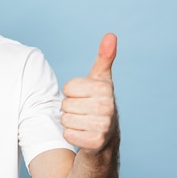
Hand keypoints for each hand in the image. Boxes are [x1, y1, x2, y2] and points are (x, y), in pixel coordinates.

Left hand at [61, 34, 117, 152]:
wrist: (106, 138)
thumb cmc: (98, 104)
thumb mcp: (100, 80)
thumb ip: (104, 58)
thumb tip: (111, 35)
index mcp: (105, 89)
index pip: (68, 87)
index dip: (71, 93)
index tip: (84, 97)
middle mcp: (107, 107)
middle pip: (65, 104)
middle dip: (70, 109)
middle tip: (84, 113)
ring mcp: (103, 126)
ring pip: (65, 119)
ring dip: (70, 123)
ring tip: (84, 123)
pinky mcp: (95, 142)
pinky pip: (67, 134)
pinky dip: (71, 136)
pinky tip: (83, 135)